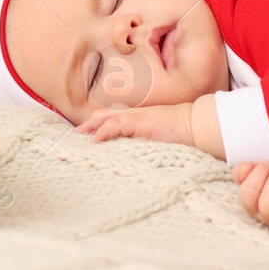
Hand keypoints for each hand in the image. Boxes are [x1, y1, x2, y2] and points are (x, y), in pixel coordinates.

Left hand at [75, 103, 193, 146]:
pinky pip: (118, 125)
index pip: (110, 117)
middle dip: (87, 125)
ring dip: (90, 127)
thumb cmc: (179, 133)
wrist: (195, 125)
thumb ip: (142, 140)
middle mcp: (133, 115)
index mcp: (136, 118)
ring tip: (77, 137)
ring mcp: (136, 118)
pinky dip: (104, 131)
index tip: (82, 135)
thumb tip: (129, 154)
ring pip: (106, 118)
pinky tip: (95, 139)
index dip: (95, 124)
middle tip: (72, 136)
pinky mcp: (140, 123)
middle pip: (103, 115)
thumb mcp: (156, 136)